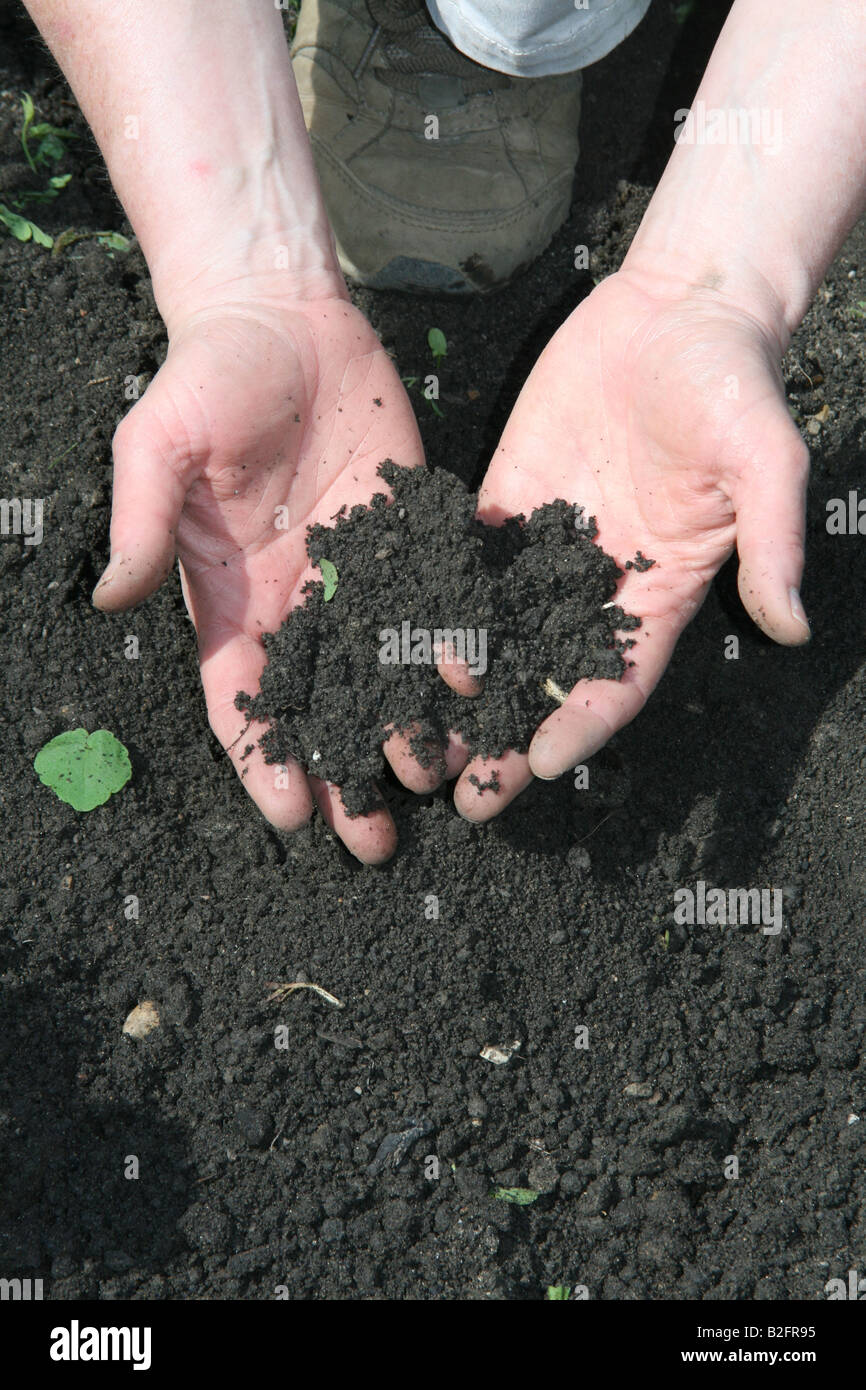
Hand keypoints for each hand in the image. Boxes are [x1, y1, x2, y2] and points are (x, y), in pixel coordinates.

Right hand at [93, 293, 437, 862]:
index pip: (245, 697)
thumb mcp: (158, 445)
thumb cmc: (207, 376)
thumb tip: (113, 600)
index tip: (290, 817)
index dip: (263, 758)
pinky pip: (436, 601)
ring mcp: (361, 572)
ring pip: (385, 672)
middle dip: (344, 774)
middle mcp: (299, 600)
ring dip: (405, 732)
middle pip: (322, 705)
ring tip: (434, 787)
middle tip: (374, 841)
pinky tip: (478, 697)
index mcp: (232, 596)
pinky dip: (453, 652)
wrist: (282, 314)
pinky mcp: (412, 534)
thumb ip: (143, 523)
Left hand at [454, 267, 809, 820]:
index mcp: (660, 590)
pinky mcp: (505, 499)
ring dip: (455, 686)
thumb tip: (793, 626)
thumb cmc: (733, 381)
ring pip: (493, 631)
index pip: (621, 676)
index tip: (543, 763)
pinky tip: (385, 638)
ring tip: (411, 734)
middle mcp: (595, 582)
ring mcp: (545, 545)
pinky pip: (460, 559)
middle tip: (465, 789)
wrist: (677, 307)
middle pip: (546, 673)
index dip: (585, 721)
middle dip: (507, 733)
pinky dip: (426, 601)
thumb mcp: (763, 458)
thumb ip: (771, 542)